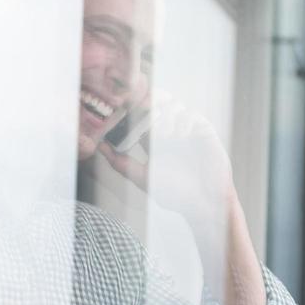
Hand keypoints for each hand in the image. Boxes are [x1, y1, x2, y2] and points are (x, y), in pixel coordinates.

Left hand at [99, 91, 236, 227]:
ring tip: (165, 133)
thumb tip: (101, 147)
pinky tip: (181, 134)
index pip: (141, 113)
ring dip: (167, 114)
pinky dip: (184, 120)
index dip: (133, 106)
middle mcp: (169, 131)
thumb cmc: (175, 194)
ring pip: (175, 105)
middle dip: (151, 100)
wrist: (203, 203)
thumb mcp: (142, 177)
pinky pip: (192, 115)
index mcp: (152, 139)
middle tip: (145, 109)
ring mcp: (187, 130)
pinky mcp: (203, 132)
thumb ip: (121, 163)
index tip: (125, 106)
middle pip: (158, 101)